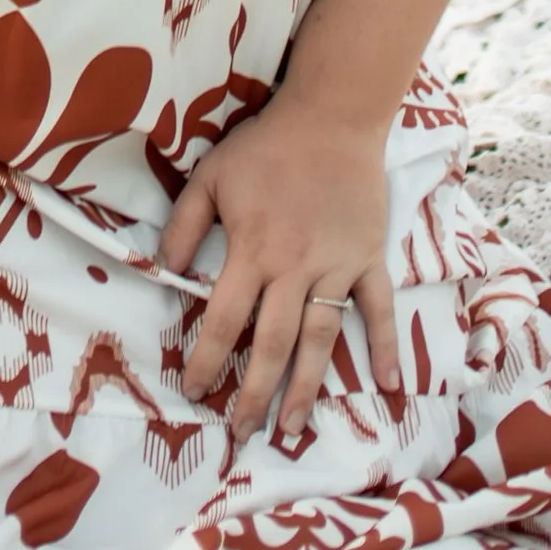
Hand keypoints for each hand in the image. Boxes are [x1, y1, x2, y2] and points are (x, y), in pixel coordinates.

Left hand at [160, 88, 404, 449]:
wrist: (332, 115)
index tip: (193, 393)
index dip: (206, 360)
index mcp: (252, 250)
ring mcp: (337, 266)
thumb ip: (184, 226)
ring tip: (292, 429)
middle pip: (272, 344)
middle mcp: (294, 267)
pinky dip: (387, 346)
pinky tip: (388, 386)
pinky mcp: (370, 258)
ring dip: (307, 388)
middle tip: (242, 434)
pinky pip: (379, 308)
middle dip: (254, 394)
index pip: (224, 320)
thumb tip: (162, 271)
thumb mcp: (211, 177)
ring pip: (320, 339)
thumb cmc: (266, 147)